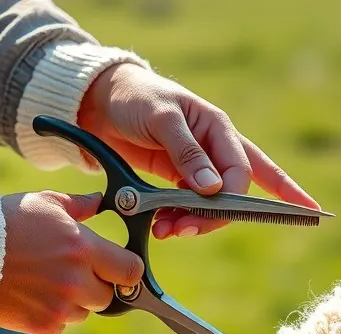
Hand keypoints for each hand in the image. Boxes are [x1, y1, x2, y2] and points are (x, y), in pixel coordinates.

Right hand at [0, 191, 143, 333]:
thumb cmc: (2, 224)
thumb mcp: (42, 203)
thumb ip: (79, 205)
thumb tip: (100, 201)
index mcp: (83, 248)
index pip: (131, 271)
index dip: (126, 269)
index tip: (117, 266)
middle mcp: (76, 281)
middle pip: (109, 295)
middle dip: (96, 285)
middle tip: (71, 272)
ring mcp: (60, 306)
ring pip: (85, 311)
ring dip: (74, 301)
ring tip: (45, 281)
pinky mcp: (43, 326)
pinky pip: (62, 325)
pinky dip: (52, 314)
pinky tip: (31, 295)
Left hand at [77, 63, 320, 238]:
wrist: (100, 101)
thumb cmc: (136, 97)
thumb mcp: (162, 118)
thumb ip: (188, 152)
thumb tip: (214, 188)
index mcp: (218, 128)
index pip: (240, 169)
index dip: (232, 196)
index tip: (208, 213)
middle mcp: (214, 148)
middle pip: (233, 191)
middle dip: (214, 216)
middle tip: (185, 229)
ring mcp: (197, 165)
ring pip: (211, 203)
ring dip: (193, 220)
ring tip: (165, 230)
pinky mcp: (177, 177)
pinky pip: (187, 205)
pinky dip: (177, 217)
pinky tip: (161, 224)